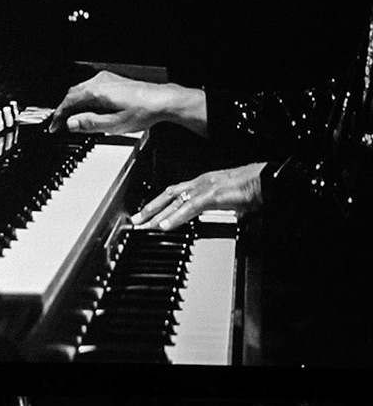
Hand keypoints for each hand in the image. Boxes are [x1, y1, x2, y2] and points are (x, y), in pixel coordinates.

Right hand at [49, 72, 205, 135]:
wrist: (163, 101)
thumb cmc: (144, 111)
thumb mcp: (113, 124)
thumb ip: (89, 124)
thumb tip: (71, 123)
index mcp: (96, 91)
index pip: (68, 103)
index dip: (59, 117)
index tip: (54, 127)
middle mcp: (100, 82)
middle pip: (72, 94)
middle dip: (65, 110)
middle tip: (61, 124)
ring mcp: (107, 79)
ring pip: (81, 90)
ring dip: (75, 104)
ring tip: (74, 119)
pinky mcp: (114, 81)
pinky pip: (91, 88)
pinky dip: (85, 99)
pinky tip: (89, 109)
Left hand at [130, 163, 266, 230]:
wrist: (271, 179)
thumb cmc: (257, 187)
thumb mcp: (233, 200)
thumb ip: (223, 208)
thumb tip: (224, 216)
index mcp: (205, 182)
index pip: (176, 192)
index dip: (159, 203)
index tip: (148, 214)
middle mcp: (202, 182)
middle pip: (169, 194)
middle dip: (150, 208)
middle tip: (135, 221)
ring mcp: (207, 187)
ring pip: (175, 201)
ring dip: (157, 214)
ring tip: (144, 226)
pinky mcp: (214, 195)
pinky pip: (190, 207)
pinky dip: (176, 217)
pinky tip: (166, 226)